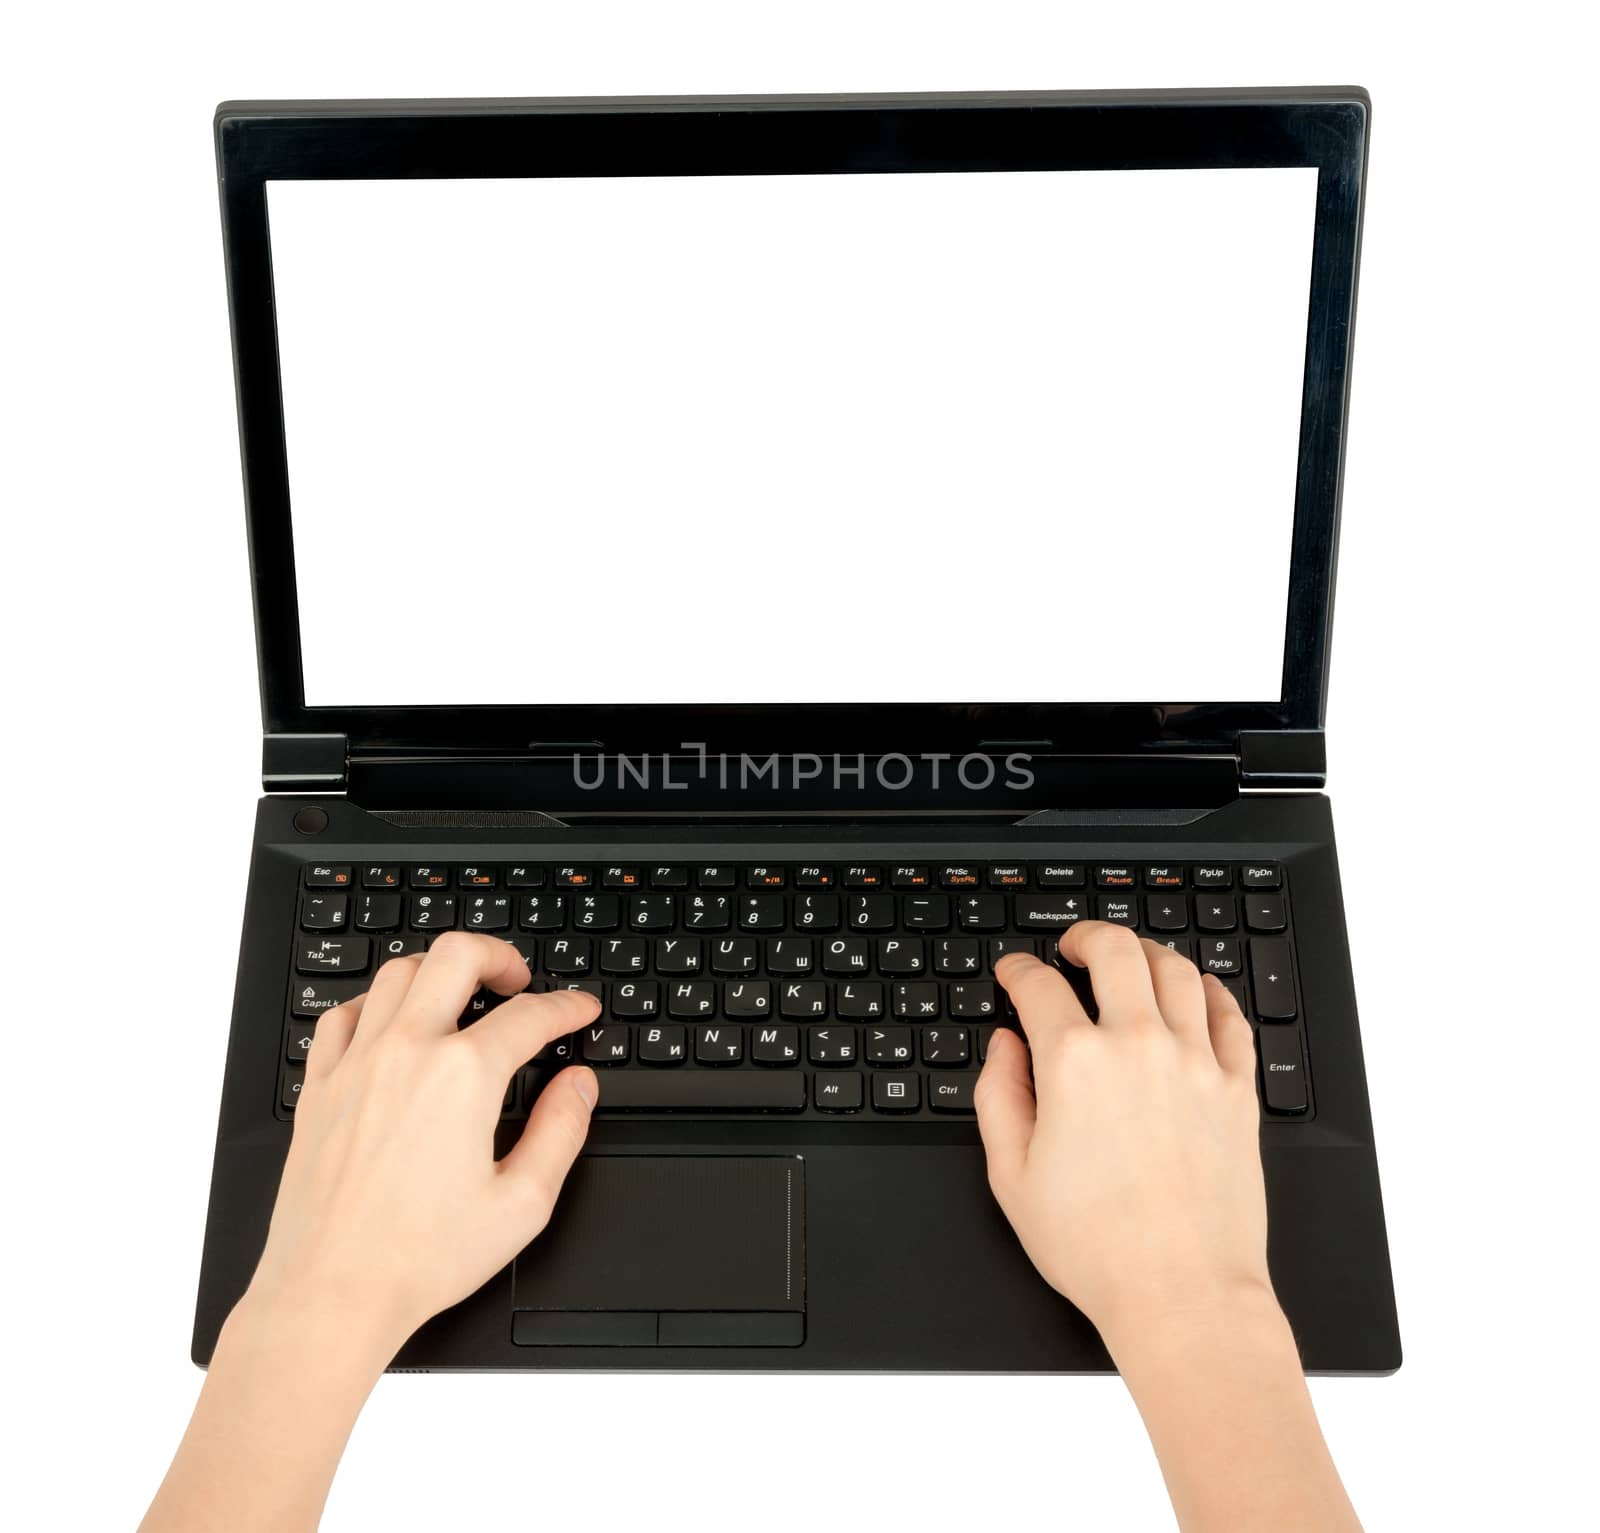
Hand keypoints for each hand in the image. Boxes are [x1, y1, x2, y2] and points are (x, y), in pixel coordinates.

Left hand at [247, 933, 601, 1349]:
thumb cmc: (420, 1258)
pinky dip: (373, 1005)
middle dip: (500, 956)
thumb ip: (561, 1131)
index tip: (580, 1009)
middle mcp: (407, 1053)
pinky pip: (342, 1015)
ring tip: (462, 992)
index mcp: (463, 1076)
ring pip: (397, 972)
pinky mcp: (319, 1088)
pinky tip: (392, 1024)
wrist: (331, 1294)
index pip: (530, 1014)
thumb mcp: (522, 1203)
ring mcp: (356, 1064)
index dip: (567, 1006)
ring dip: (438, 971)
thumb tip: (578, 1085)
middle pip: (456, 956)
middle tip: (519, 980)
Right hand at [975, 922, 1271, 1347]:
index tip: (1013, 973)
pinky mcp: (1238, 1090)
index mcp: (1074, 1064)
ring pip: (1176, 970)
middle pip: (1116, 950)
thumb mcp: (1012, 1175)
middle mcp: (1137, 1047)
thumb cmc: (1097, 1247)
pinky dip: (1209, 991)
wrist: (1182, 1293)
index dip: (1017, 970)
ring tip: (1131, 959)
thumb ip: (998, 1096)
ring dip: (1146, 952)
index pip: (1039, 986)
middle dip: (1086, 935)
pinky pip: (1230, 1016)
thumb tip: (1005, 1048)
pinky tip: (1195, 991)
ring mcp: (1196, 1064)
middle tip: (1073, 945)